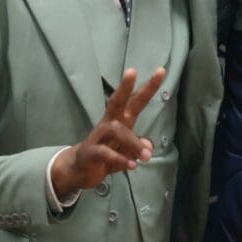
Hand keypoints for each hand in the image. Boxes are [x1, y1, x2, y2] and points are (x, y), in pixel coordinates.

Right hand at [51, 68, 165, 194]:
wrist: (79, 170)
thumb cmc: (108, 155)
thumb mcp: (128, 151)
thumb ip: (140, 147)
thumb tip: (148, 146)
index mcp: (121, 119)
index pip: (136, 100)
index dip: (148, 87)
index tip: (162, 71)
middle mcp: (109, 123)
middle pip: (116, 101)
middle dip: (125, 86)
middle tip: (132, 71)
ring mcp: (98, 136)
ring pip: (116, 129)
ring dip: (133, 142)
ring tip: (146, 157)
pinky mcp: (90, 152)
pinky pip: (105, 152)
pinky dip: (120, 159)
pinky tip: (132, 166)